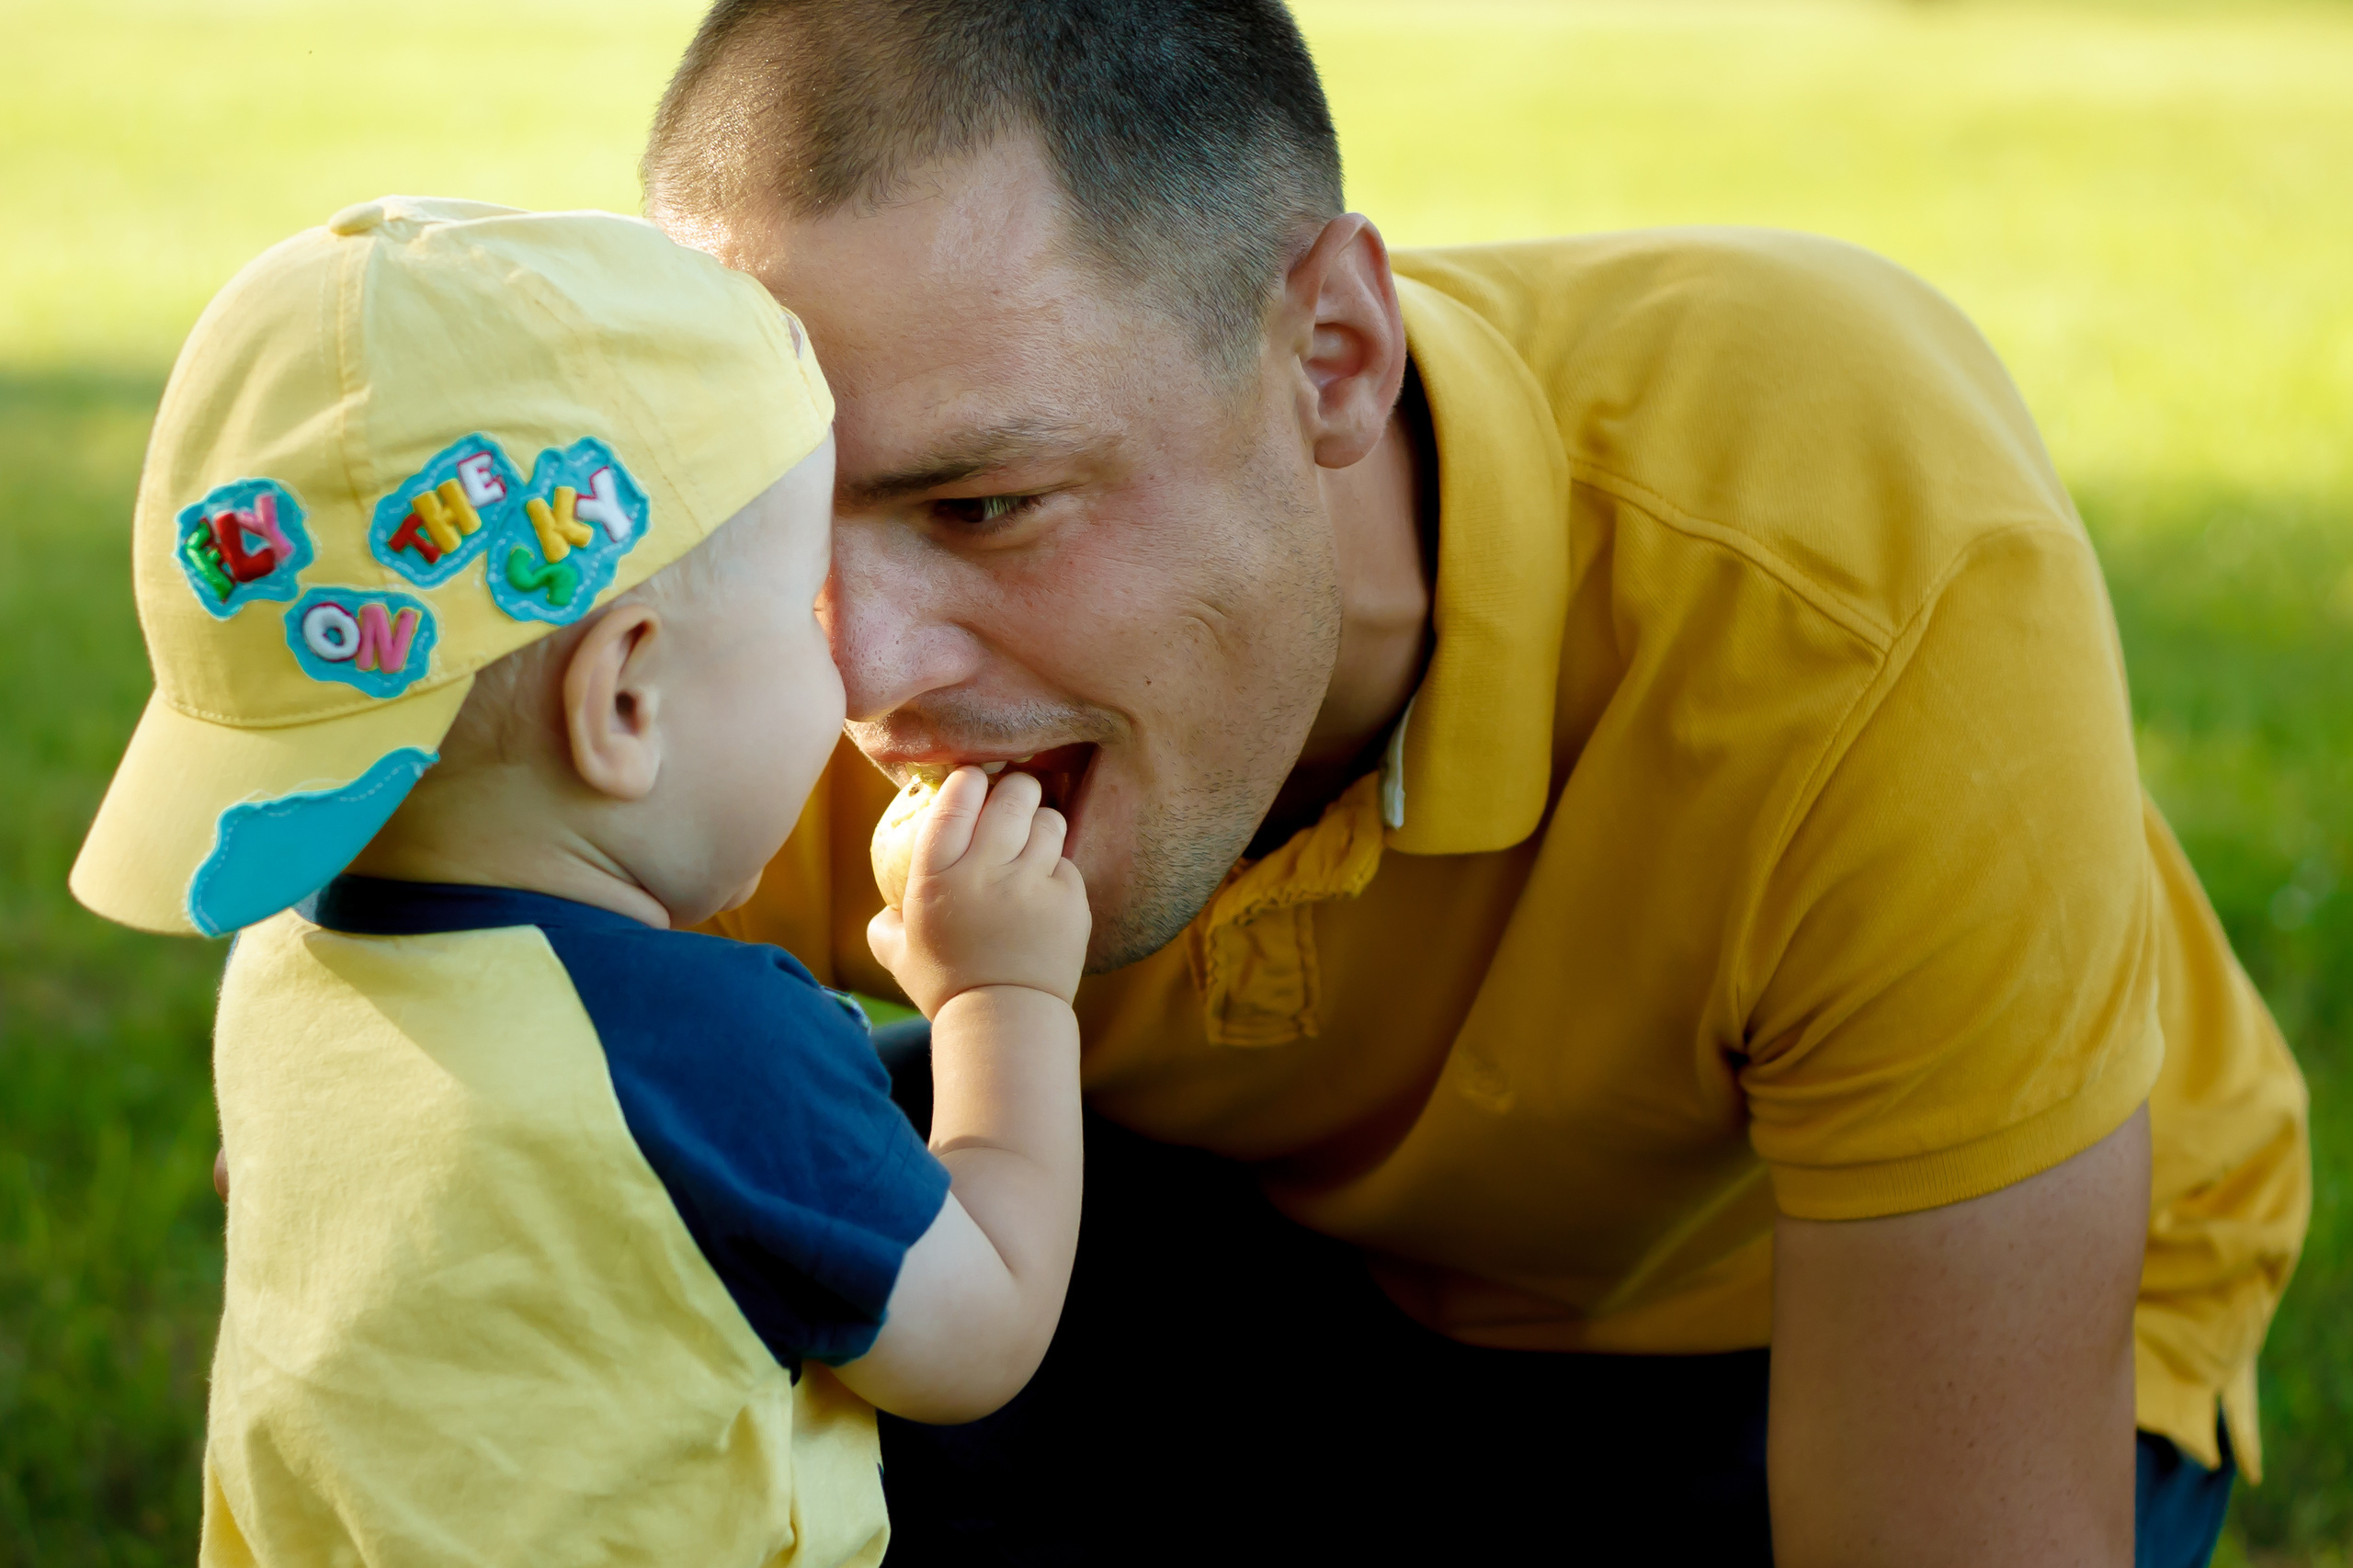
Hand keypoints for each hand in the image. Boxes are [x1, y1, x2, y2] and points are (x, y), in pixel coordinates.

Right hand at [866, 766, 1088, 1014]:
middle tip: (1013, 797)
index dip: (967, 780)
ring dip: (1040, 821)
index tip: (971, 780)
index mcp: (937, 876)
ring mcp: (1033, 883)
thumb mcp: (898, 953)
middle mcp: (986, 871)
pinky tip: (1045, 883)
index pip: (955, 801)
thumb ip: (886, 922)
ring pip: (1048, 819)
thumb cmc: (946, 986)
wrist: (1005, 1021)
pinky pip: (1066, 860)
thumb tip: (885, 906)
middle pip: (1012, 796)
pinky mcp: (1069, 899)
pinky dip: (1056, 865)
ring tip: (1032, 835)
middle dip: (1015, 787)